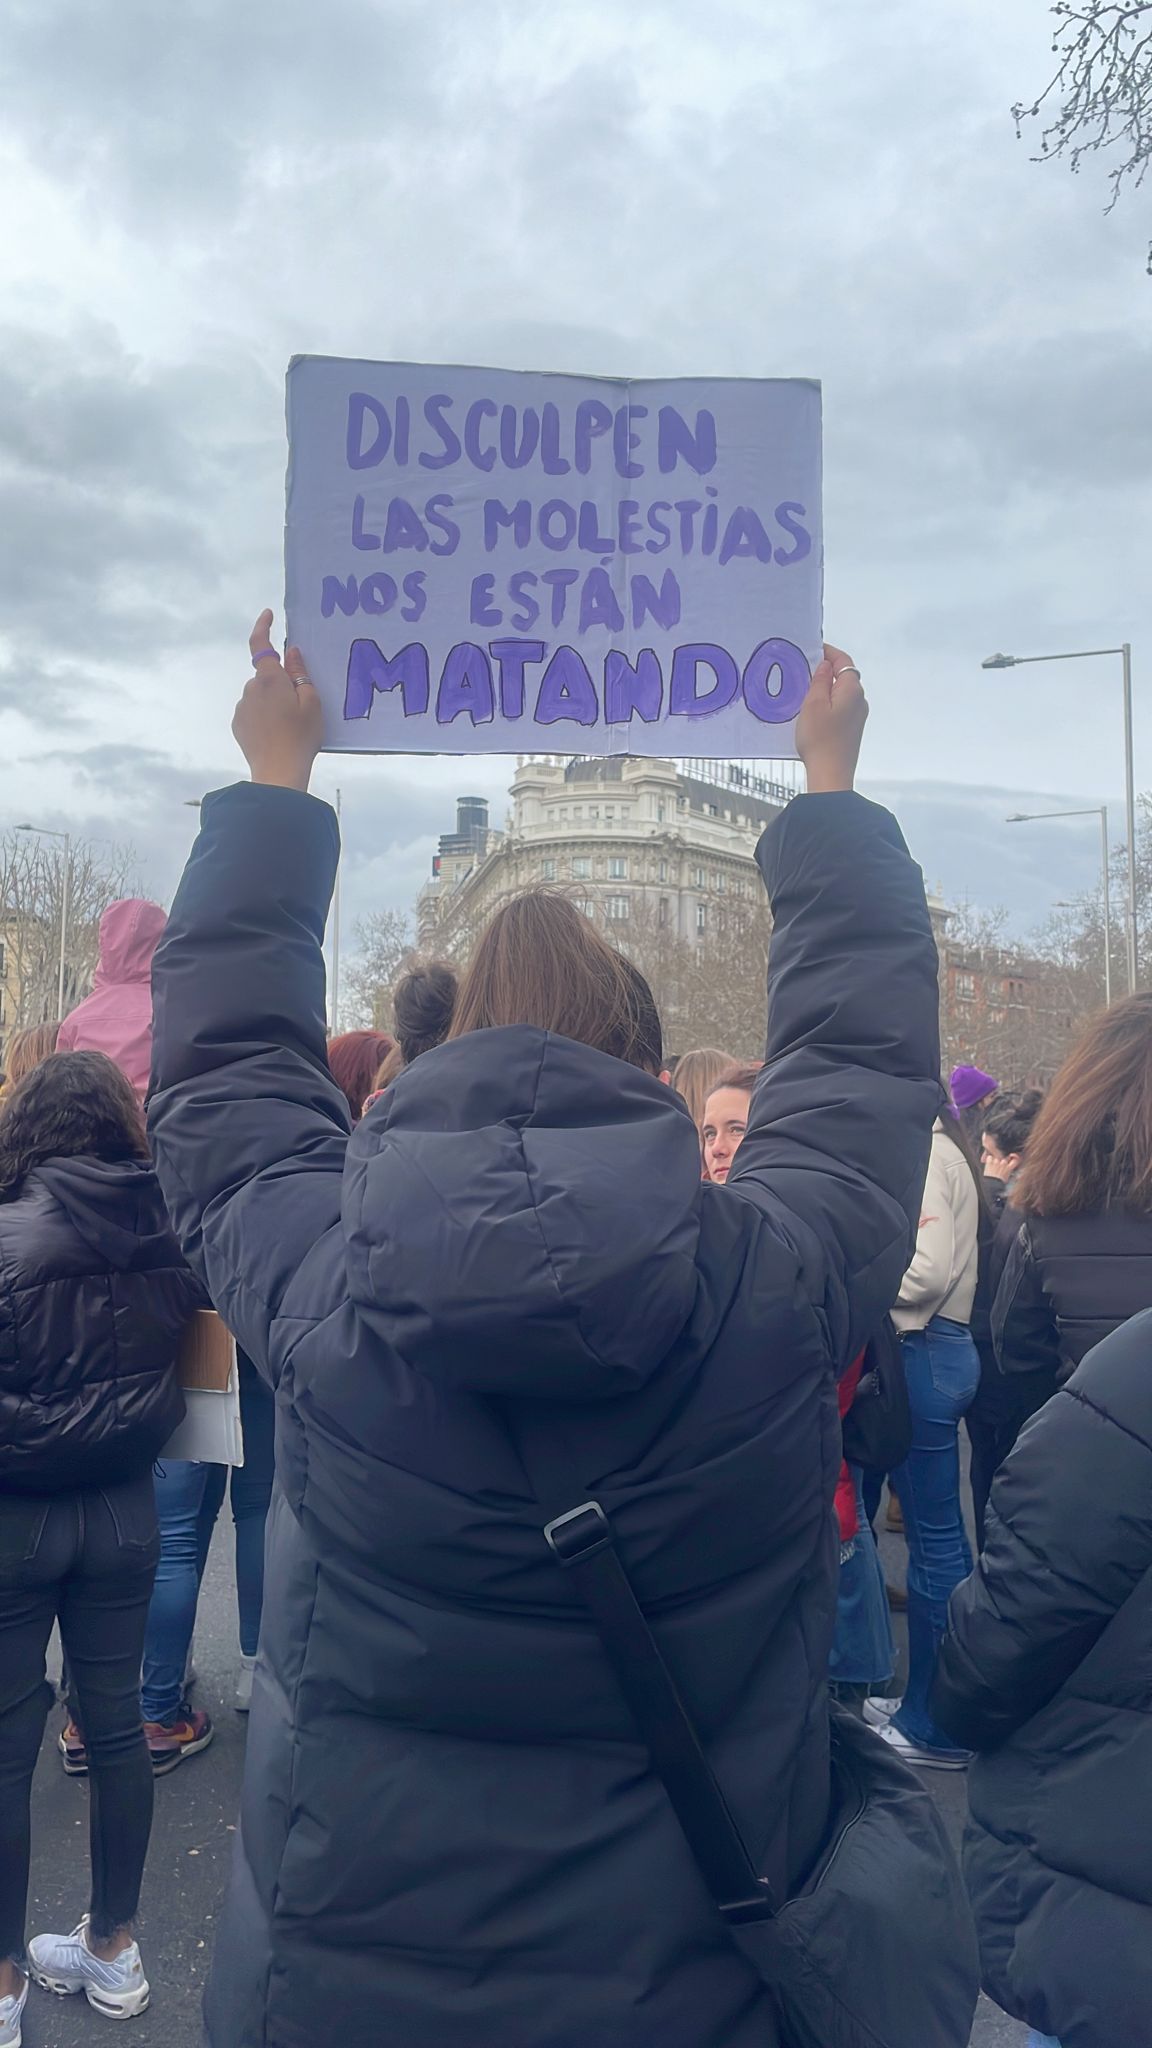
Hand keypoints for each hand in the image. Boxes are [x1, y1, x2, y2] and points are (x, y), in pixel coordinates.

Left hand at [233, 611, 324, 791]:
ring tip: (289, 725)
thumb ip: (301, 674)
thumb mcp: (311, 703)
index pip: (261, 644)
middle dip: (280, 682)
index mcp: (270, 679)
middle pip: (266, 675)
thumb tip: (292, 652)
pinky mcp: (238, 724)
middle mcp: (251, 688)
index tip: (268, 615)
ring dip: (273, 701)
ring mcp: (242, 707)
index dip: (263, 626)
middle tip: (300, 704)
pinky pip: (252, 711)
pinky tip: (277, 734)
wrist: (278, 772)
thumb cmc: (300, 737)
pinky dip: (264, 716)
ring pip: (260, 694)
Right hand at [795, 643, 867, 793]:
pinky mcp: (851, 729)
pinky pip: (840, 708)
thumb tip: (825, 666)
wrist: (830, 775)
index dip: (829, 652)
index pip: (844, 662)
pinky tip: (813, 712)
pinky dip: (828, 703)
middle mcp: (859, 701)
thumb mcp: (813, 704)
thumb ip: (820, 680)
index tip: (815, 649)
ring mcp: (857, 716)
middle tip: (805, 669)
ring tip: (805, 691)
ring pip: (842, 693)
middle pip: (844, 676)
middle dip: (826, 670)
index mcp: (852, 690)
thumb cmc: (820, 741)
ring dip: (826, 688)